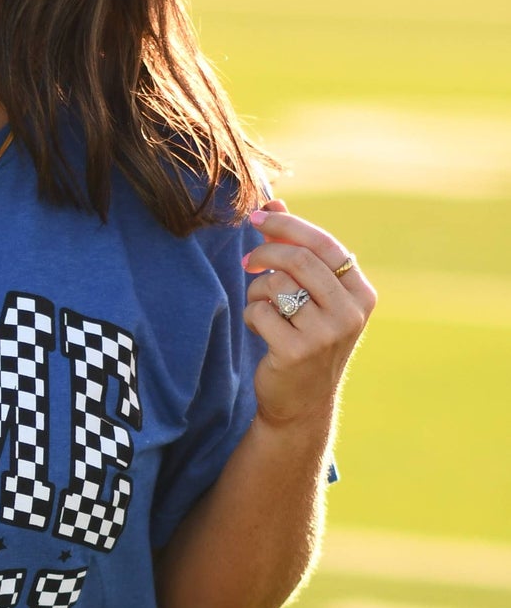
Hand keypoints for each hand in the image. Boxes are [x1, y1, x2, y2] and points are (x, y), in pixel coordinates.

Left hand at [242, 198, 376, 430]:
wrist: (301, 403)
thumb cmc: (304, 339)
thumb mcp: (310, 295)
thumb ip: (296, 250)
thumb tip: (272, 203)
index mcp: (361, 294)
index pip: (323, 244)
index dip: (287, 225)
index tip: (257, 217)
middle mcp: (350, 313)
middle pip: (298, 260)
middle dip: (264, 254)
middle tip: (246, 263)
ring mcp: (325, 334)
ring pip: (276, 286)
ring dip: (258, 293)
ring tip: (263, 310)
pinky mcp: (296, 351)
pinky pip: (260, 313)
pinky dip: (253, 318)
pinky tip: (262, 333)